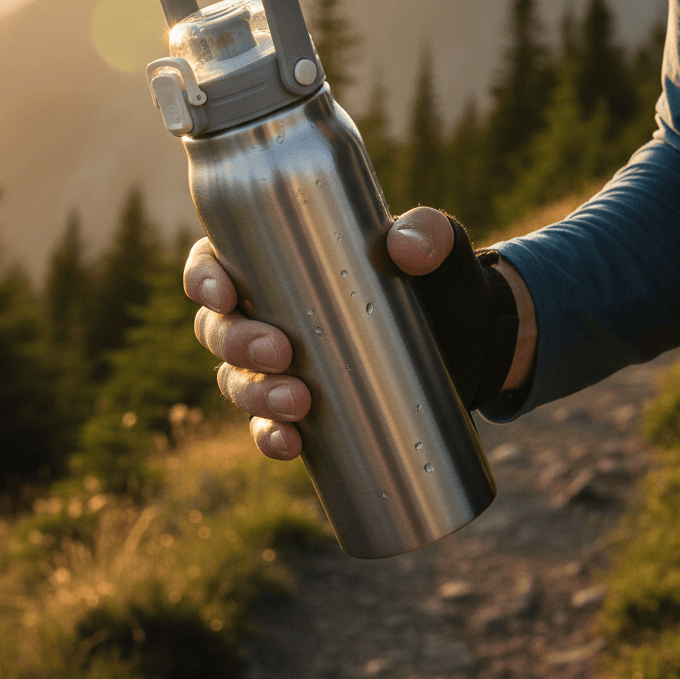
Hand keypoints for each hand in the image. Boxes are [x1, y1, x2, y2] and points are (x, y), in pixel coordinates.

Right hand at [183, 206, 454, 459]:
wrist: (475, 346)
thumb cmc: (443, 283)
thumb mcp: (440, 252)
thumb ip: (429, 234)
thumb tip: (406, 245)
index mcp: (278, 260)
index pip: (213, 262)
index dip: (203, 278)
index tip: (226, 294)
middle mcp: (267, 312)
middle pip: (217, 327)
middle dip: (236, 342)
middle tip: (281, 351)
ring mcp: (282, 365)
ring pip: (235, 380)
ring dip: (253, 393)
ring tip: (296, 401)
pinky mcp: (303, 407)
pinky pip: (268, 427)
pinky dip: (269, 437)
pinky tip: (289, 443)